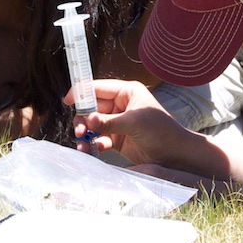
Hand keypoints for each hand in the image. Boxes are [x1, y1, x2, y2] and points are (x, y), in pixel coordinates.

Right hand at [71, 79, 199, 168]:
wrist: (175, 154)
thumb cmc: (161, 131)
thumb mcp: (134, 123)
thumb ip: (109, 122)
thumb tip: (87, 120)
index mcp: (127, 92)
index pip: (99, 88)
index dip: (82, 93)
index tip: (68, 101)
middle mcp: (120, 105)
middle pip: (92, 107)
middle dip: (83, 118)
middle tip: (79, 131)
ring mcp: (118, 122)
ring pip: (93, 124)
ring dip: (85, 133)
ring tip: (82, 142)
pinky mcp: (117, 139)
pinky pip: (98, 139)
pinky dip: (92, 144)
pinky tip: (89, 150)